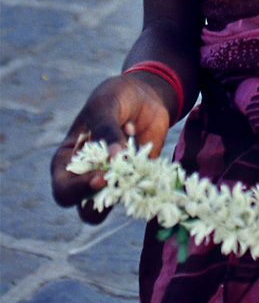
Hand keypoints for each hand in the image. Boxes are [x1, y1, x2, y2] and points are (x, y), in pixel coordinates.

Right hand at [51, 74, 171, 223]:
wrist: (145, 95)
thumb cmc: (114, 98)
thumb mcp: (104, 107)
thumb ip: (106, 130)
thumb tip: (114, 158)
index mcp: (68, 161)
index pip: (64, 189)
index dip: (77, 190)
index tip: (100, 177)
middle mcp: (88, 176)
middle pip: (87, 208)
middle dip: (103, 201)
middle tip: (120, 179)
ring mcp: (114, 180)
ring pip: (117, 203)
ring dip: (130, 187)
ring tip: (138, 157)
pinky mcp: (139, 178)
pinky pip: (143, 191)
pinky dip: (149, 179)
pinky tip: (150, 150)